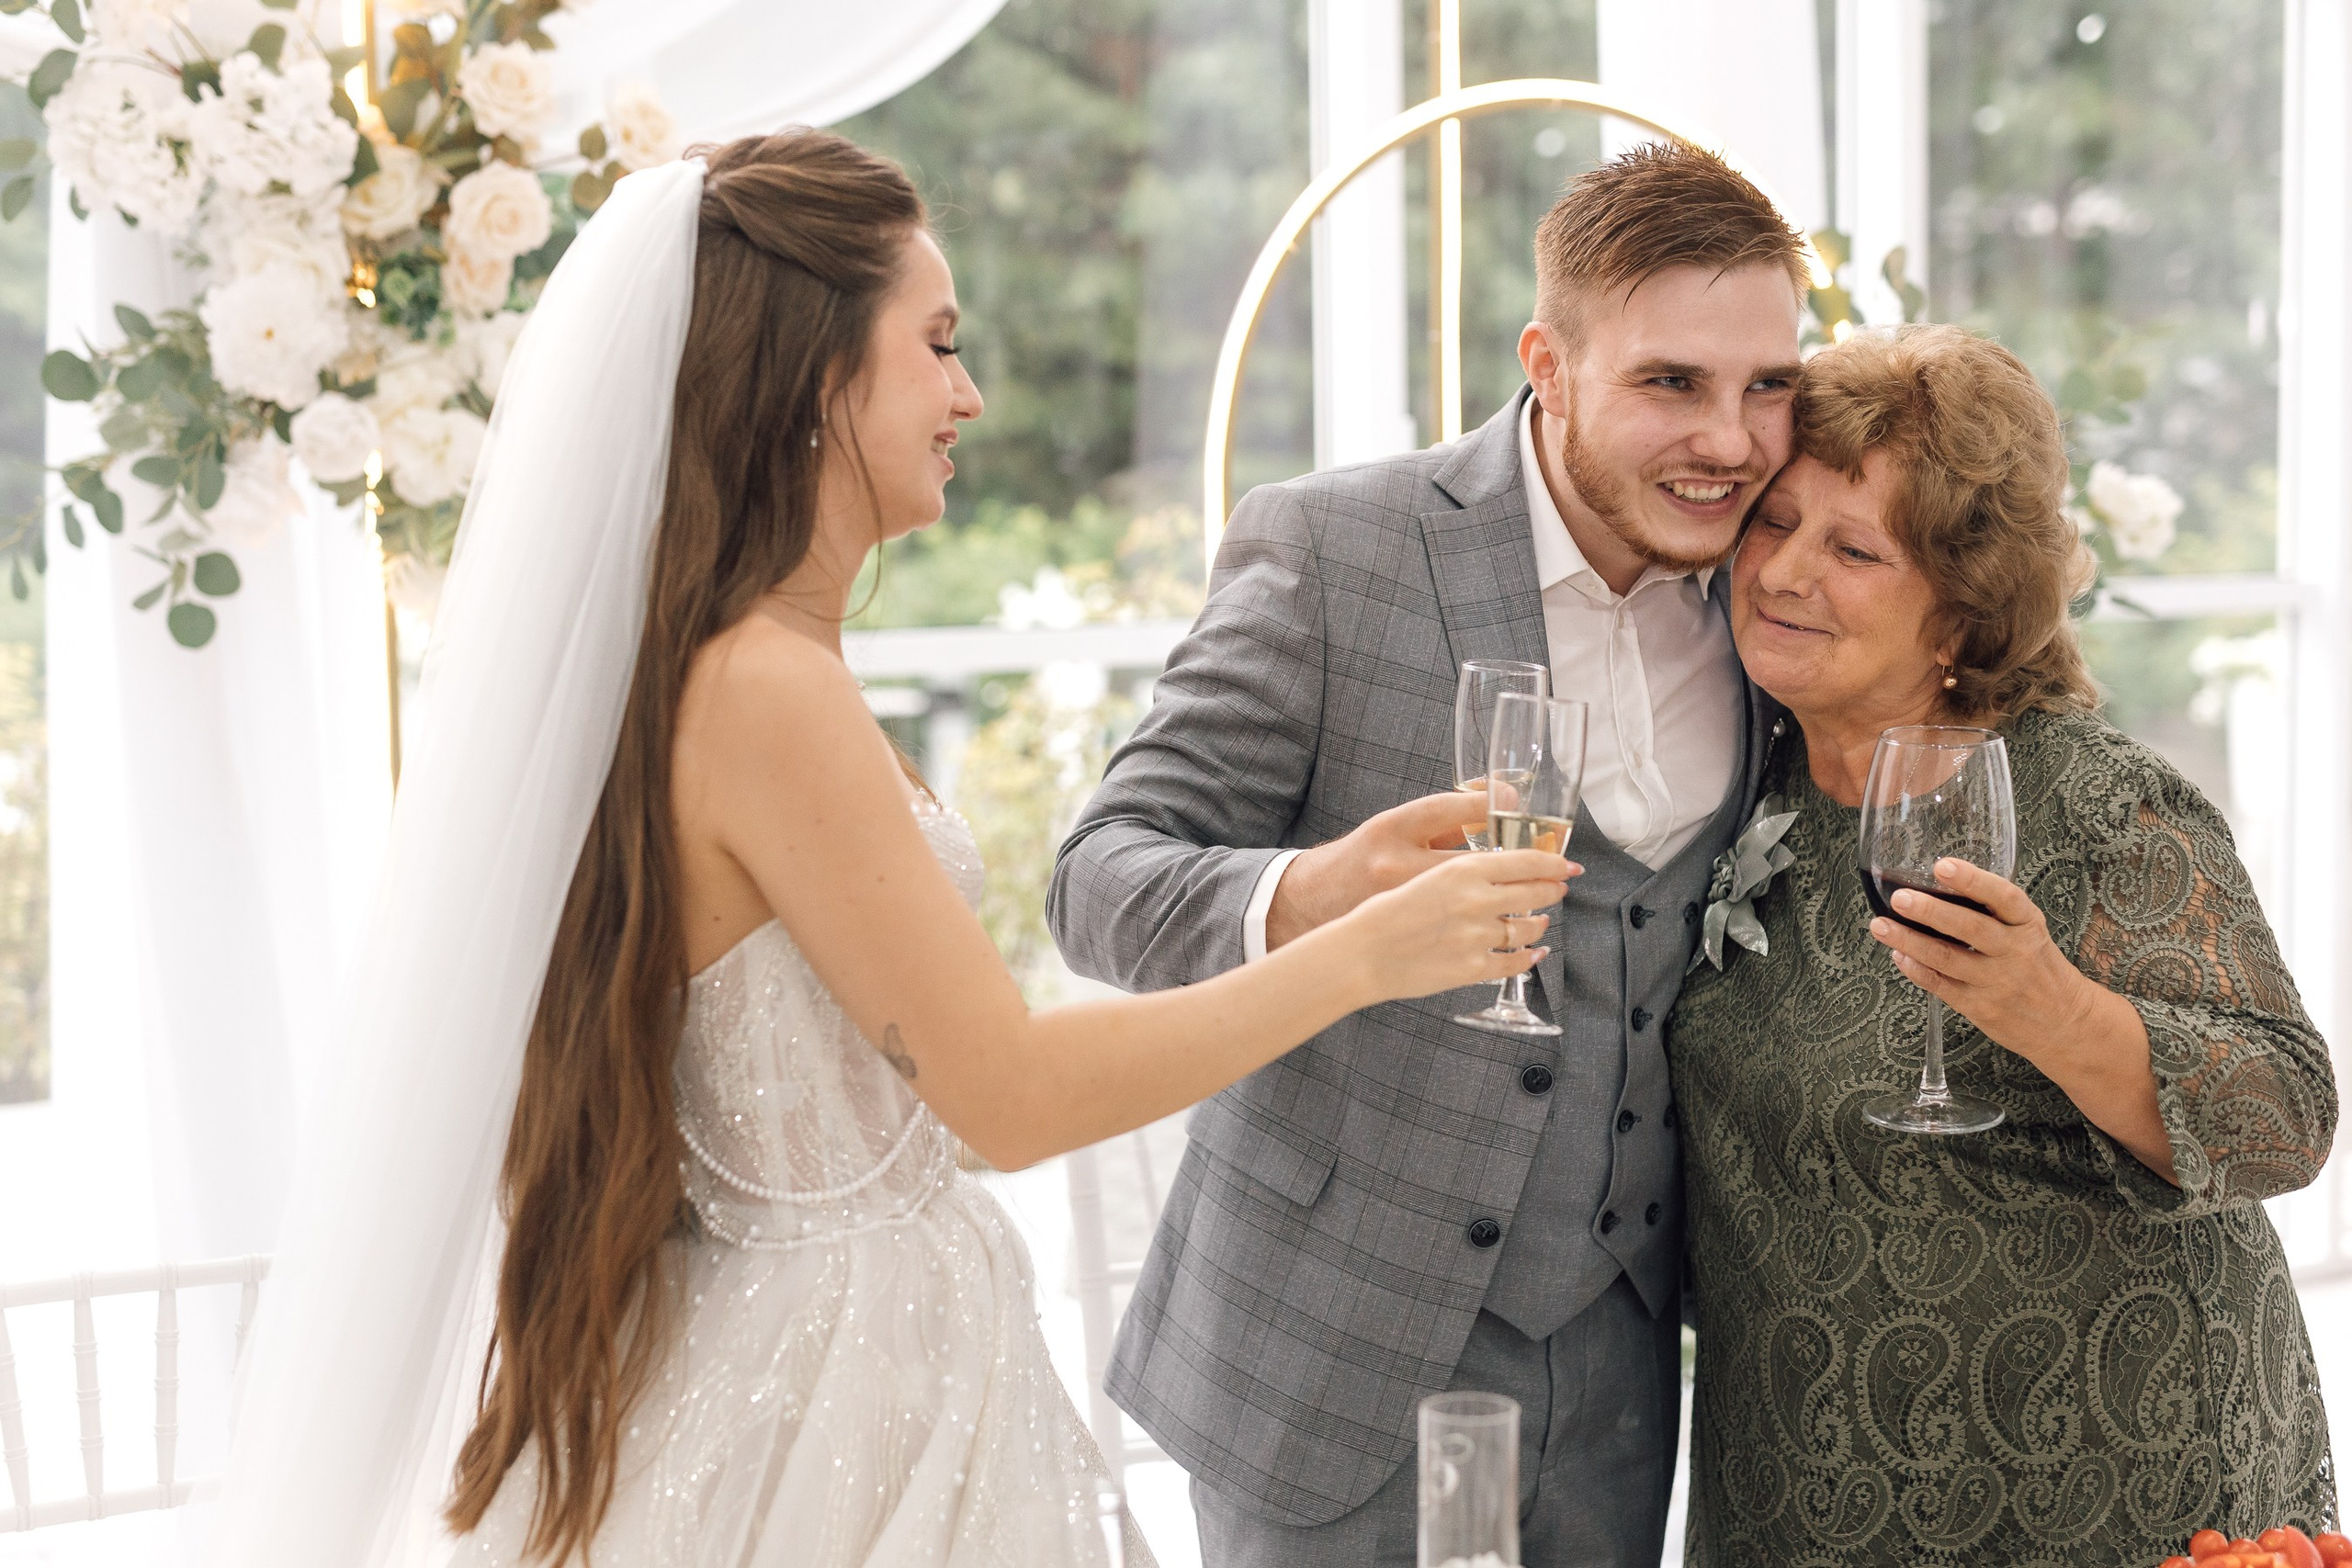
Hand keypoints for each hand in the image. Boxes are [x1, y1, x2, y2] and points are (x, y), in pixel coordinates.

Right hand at [1336, 847, 1570, 1003]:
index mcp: (1462, 870)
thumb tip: (1499, 865)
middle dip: (1553, 890)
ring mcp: (1478, 937)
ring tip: (1542, 921)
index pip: (1526, 861)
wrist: (1362, 953)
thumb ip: (1463, 868)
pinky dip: (1530, 957)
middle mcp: (1477, 901)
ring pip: (1529, 928)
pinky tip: (1535, 953)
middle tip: (1559, 888)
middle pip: (1534, 892)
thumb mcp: (1422, 869)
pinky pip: (1515, 962)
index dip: (1553, 863)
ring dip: (1541, 923)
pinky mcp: (1474, 968)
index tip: (1566, 865)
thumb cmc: (1383, 910)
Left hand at [1866, 856, 2099, 1061]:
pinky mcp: (1981, 1007)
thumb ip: (1994, 914)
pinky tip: (1898, 956)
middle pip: (1971, 927)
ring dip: (1909, 941)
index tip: (1943, 865)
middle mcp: (2015, 951)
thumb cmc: (2038, 968)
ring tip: (1880, 925)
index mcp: (2028, 925)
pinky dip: (1916, 970)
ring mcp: (1997, 981)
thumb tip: (1938, 888)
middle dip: (1931, 911)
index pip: (2004, 896)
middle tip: (1900, 898)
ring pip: (1947, 958)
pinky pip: (1941, 985)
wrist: (2067, 1022)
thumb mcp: (2028, 932)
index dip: (1973, 880)